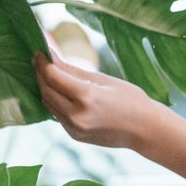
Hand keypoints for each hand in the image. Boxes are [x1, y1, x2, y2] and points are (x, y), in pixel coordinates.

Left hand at [32, 45, 156, 149]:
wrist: (146, 130)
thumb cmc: (132, 100)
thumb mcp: (104, 80)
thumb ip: (74, 71)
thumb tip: (52, 58)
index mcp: (87, 97)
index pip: (53, 76)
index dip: (43, 62)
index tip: (39, 50)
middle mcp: (76, 115)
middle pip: (46, 90)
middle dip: (40, 73)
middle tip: (39, 59)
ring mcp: (74, 128)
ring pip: (48, 104)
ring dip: (45, 87)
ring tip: (47, 72)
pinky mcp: (74, 135)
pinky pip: (57, 114)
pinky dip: (55, 100)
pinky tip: (59, 90)